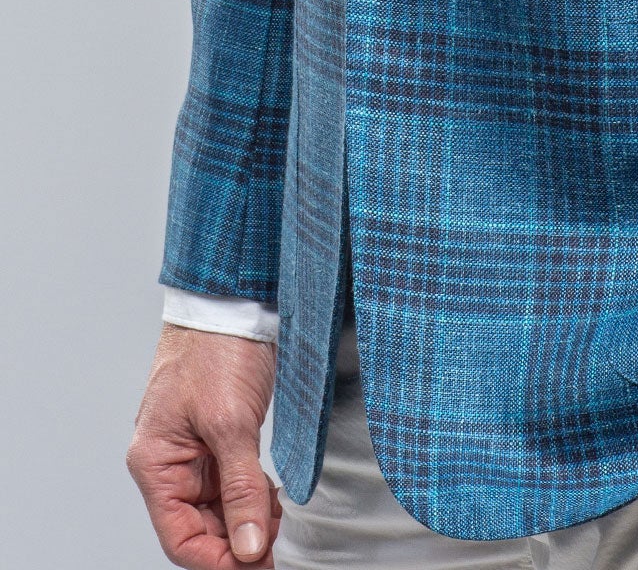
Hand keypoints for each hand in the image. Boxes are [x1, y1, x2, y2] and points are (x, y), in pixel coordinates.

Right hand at [127, 323, 280, 567]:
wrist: (234, 299)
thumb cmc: (217, 348)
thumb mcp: (231, 423)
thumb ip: (241, 489)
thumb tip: (250, 548)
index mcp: (155, 462)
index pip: (180, 539)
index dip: (218, 561)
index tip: (257, 565)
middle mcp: (169, 461)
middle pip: (199, 528)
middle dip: (238, 540)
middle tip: (275, 543)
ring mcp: (194, 449)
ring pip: (218, 508)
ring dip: (248, 519)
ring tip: (277, 516)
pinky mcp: (218, 436)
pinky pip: (230, 483)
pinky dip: (253, 495)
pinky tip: (273, 496)